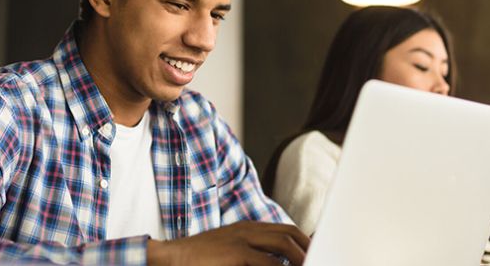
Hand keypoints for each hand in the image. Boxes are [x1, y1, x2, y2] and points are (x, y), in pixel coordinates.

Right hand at [147, 221, 309, 265]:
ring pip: (282, 246)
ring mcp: (241, 240)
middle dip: (306, 249)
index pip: (285, 230)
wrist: (171, 257)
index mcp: (248, 228)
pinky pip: (267, 264)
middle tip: (318, 260)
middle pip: (288, 234)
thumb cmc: (200, 258)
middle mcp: (247, 230)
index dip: (303, 242)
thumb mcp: (229, 249)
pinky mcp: (235, 254)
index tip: (313, 253)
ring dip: (298, 259)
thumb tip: (275, 262)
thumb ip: (252, 253)